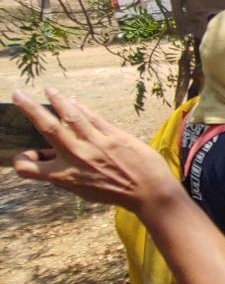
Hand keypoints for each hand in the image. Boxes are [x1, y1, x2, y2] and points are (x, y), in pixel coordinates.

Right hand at [11, 89, 180, 212]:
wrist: (148, 191)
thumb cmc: (115, 193)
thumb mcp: (83, 191)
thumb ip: (63, 174)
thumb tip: (46, 160)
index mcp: (66, 175)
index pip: (29, 168)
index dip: (21, 162)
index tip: (23, 156)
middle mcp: (77, 157)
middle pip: (47, 127)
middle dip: (29, 108)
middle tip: (18, 94)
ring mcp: (96, 143)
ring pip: (71, 115)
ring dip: (58, 99)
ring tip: (50, 90)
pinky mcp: (115, 135)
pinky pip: (93, 117)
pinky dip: (81, 107)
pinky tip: (73, 100)